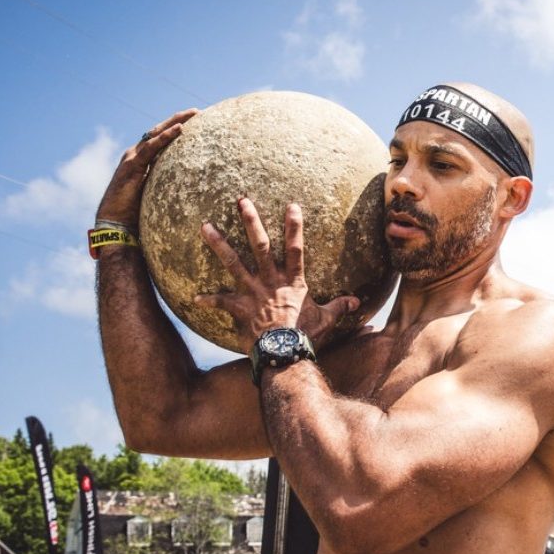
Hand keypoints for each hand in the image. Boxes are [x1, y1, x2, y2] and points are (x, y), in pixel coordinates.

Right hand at [96, 109, 197, 231]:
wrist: (115, 221)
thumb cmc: (135, 212)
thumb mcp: (155, 193)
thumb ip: (166, 184)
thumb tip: (187, 187)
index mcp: (142, 159)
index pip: (161, 138)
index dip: (177, 128)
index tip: (197, 121)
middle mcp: (136, 154)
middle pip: (160, 131)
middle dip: (179, 119)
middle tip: (198, 111)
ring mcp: (132, 157)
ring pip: (156, 134)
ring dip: (175, 122)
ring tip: (193, 114)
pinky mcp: (132, 165)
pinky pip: (151, 148)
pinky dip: (165, 137)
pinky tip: (179, 129)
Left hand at [196, 198, 359, 352]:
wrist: (284, 352)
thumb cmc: (306, 335)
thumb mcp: (327, 319)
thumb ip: (340, 306)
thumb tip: (357, 301)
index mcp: (293, 282)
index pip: (295, 249)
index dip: (294, 227)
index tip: (292, 205)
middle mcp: (271, 281)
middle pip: (260, 246)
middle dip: (251, 221)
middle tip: (241, 200)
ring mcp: (253, 293)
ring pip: (234, 263)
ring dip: (219, 244)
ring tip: (204, 226)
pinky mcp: (240, 309)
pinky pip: (221, 302)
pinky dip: (209, 301)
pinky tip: (195, 299)